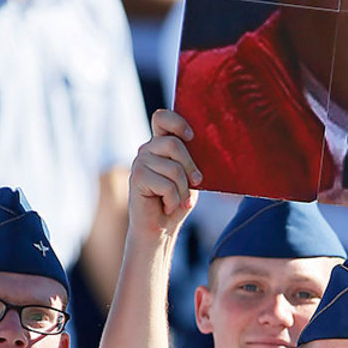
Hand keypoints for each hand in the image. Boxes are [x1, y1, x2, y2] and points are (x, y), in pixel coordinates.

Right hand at [128, 109, 200, 238]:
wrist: (161, 229)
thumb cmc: (178, 200)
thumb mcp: (190, 176)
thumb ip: (192, 160)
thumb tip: (211, 146)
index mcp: (161, 144)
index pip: (162, 118)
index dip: (177, 122)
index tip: (191, 136)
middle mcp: (147, 149)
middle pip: (173, 144)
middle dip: (191, 167)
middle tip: (197, 182)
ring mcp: (139, 162)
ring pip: (173, 168)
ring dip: (183, 190)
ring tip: (180, 200)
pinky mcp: (136, 178)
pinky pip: (166, 185)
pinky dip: (174, 200)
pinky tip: (168, 206)